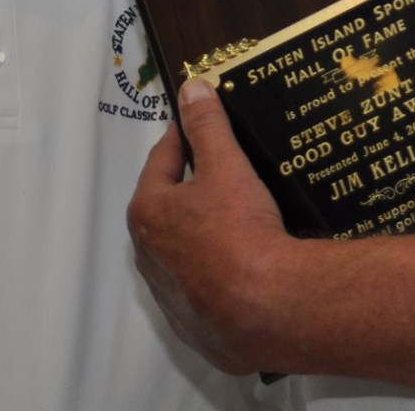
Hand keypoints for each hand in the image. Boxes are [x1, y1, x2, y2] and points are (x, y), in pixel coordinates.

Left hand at [127, 76, 295, 373]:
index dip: (185, 138)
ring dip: (201, 233)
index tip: (201, 125)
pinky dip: (216, 273)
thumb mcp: (227, 167)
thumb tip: (191, 88)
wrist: (267, 308)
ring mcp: (169, 294)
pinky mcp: (193, 325)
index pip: (162, 159)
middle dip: (191, 188)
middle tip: (225, 172)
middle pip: (168, 207)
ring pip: (182, 249)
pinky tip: (244, 265)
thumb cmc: (240, 232)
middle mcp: (148, 255)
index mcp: (147, 212)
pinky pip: (201, 287)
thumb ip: (207, 126)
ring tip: (237, 218)